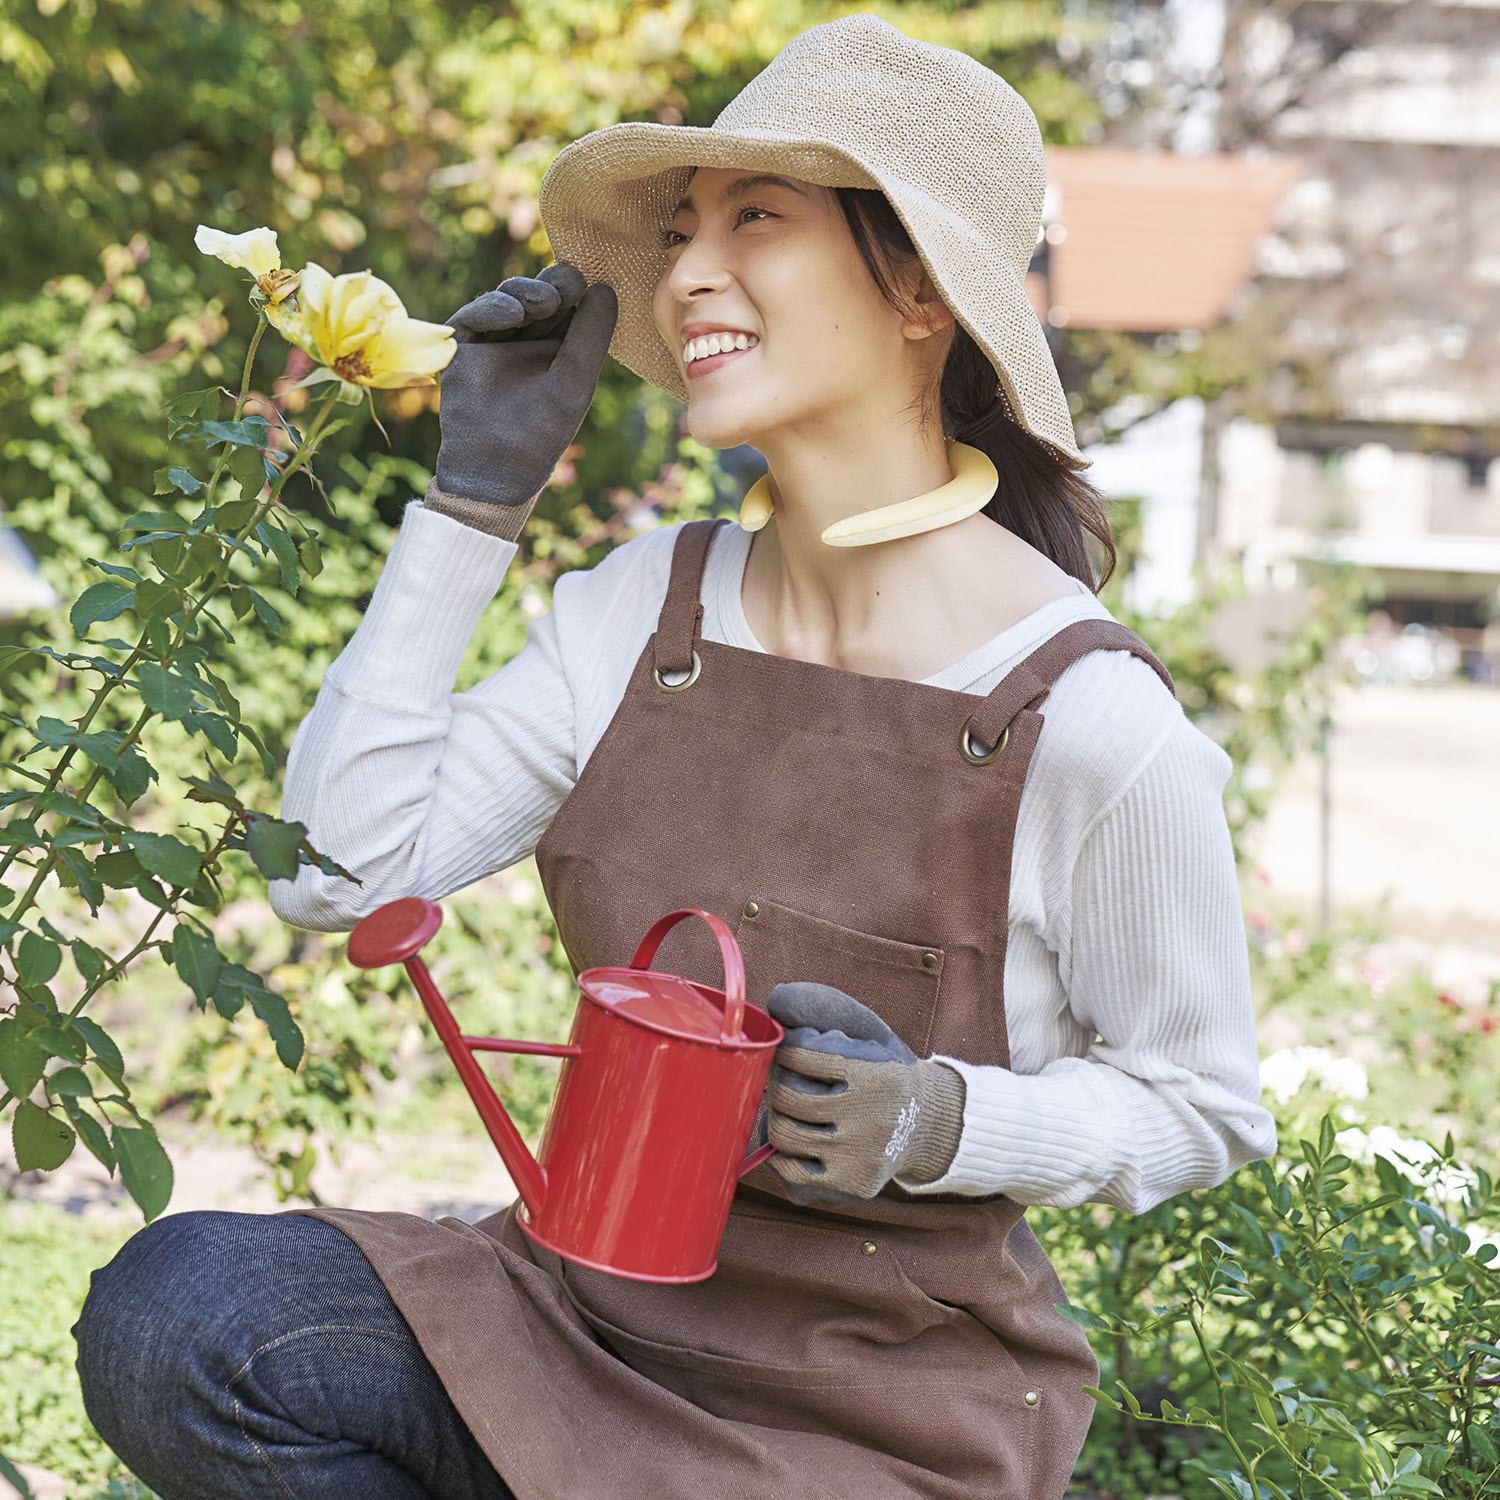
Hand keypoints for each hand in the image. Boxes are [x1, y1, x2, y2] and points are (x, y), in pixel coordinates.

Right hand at [428, 263, 617, 532]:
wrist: (497, 466)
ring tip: (542, 303)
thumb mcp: (576, 382)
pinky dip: (492, 308)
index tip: (586, 285)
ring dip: (526, 292)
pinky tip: (511, 314)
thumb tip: (605, 287)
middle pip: (540, 291)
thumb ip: (591, 337)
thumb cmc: (543, 431)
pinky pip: (475, 313)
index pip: (570, 302)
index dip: (576, 289)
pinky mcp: (464, 344)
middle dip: (552, 286)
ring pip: (509, 296)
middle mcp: (528, 337)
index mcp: (561, 345)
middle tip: (563, 291)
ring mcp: (495, 338)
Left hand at [760, 981, 965, 1203]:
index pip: (798, 1053)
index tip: (794, 1053)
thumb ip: (822, 1008)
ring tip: (792, 1110)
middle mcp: (870, 1115)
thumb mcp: (865, 1030)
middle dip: (779, 1084)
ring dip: (778, 1117)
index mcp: (872, 1072)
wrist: (925, 1124)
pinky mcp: (853, 1183)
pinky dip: (781, 1155)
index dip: (787, 1051)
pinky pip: (790, 1172)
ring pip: (783, 1133)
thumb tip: (775, 1001)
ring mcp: (861, 1153)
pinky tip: (795, 1141)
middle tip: (788, 1081)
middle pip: (787, 1095)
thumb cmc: (881, 1071)